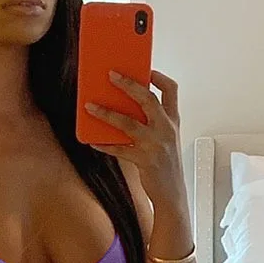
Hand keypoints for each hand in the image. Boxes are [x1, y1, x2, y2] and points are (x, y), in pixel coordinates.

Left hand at [83, 69, 182, 201]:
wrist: (173, 193)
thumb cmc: (166, 164)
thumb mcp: (166, 139)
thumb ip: (152, 123)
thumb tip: (125, 108)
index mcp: (173, 121)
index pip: (171, 91)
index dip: (158, 77)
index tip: (145, 69)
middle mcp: (166, 129)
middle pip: (148, 99)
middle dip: (128, 85)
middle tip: (111, 76)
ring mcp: (156, 144)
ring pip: (128, 123)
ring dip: (107, 113)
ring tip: (90, 107)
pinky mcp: (145, 160)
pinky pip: (119, 149)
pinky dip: (105, 145)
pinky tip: (94, 142)